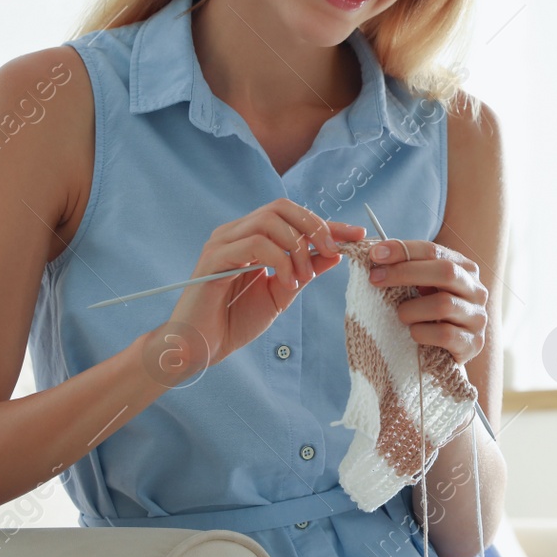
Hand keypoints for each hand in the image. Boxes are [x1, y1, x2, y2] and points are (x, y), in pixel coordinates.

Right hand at [166, 198, 366, 369]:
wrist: (200, 348)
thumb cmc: (234, 321)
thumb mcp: (281, 294)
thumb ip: (304, 272)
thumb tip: (335, 253)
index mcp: (251, 237)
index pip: (293, 218)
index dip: (328, 224)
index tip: (357, 234)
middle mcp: (235, 232)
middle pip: (282, 208)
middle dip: (314, 227)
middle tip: (331, 253)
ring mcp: (222, 243)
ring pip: (270, 221)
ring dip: (296, 248)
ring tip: (300, 279)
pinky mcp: (214, 259)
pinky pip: (254, 245)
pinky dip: (278, 261)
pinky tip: (286, 283)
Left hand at [366, 238, 487, 365]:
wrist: (451, 351)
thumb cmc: (429, 313)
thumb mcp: (422, 286)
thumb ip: (407, 268)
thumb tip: (376, 255)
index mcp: (464, 268)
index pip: (434, 251)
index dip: (403, 250)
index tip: (375, 254)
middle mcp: (476, 290)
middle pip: (445, 272)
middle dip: (405, 272)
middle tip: (375, 278)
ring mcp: (477, 317)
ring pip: (443, 305)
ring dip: (412, 309)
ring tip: (401, 315)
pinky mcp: (473, 343)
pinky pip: (444, 335)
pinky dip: (422, 333)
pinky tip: (414, 333)